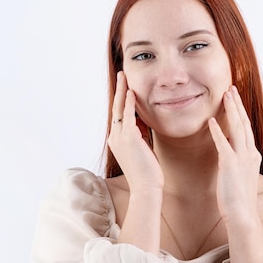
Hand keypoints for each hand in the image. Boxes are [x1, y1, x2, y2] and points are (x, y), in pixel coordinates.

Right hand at [107, 71, 163, 191]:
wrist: (146, 188)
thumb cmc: (147, 172)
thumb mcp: (142, 150)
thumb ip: (140, 136)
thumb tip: (143, 125)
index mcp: (117, 140)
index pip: (119, 115)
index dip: (121, 99)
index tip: (125, 87)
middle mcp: (115, 137)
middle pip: (116, 108)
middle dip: (119, 90)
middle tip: (122, 75)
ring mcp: (120, 138)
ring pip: (119, 108)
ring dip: (122, 91)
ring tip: (124, 76)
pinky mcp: (129, 139)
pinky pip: (128, 116)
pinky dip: (129, 103)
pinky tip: (130, 92)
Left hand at [208, 85, 261, 221]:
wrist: (243, 214)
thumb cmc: (239, 199)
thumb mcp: (240, 176)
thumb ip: (236, 162)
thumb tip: (228, 154)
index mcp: (252, 155)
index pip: (246, 128)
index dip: (241, 112)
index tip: (236, 98)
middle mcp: (250, 153)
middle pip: (243, 123)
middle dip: (237, 105)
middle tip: (231, 89)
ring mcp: (241, 158)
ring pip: (237, 128)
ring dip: (231, 110)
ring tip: (225, 96)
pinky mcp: (230, 164)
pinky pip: (223, 143)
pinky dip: (217, 131)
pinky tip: (211, 121)